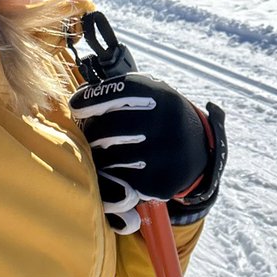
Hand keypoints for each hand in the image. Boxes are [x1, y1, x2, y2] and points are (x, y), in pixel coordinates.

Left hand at [69, 74, 226, 233]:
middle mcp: (167, 123)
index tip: (77, 107)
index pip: (119, 92)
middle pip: (106, 129)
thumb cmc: (159, 118)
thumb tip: (78, 102)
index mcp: (163, 96)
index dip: (91, 100)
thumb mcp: (150, 96)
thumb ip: (118, 92)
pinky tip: (120, 170)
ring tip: (107, 153)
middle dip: (91, 133)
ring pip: (109, 159)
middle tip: (93, 135)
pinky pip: (119, 183)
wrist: (198, 150)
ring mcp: (166, 156)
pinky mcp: (161, 184)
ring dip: (100, 157)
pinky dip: (112, 178)